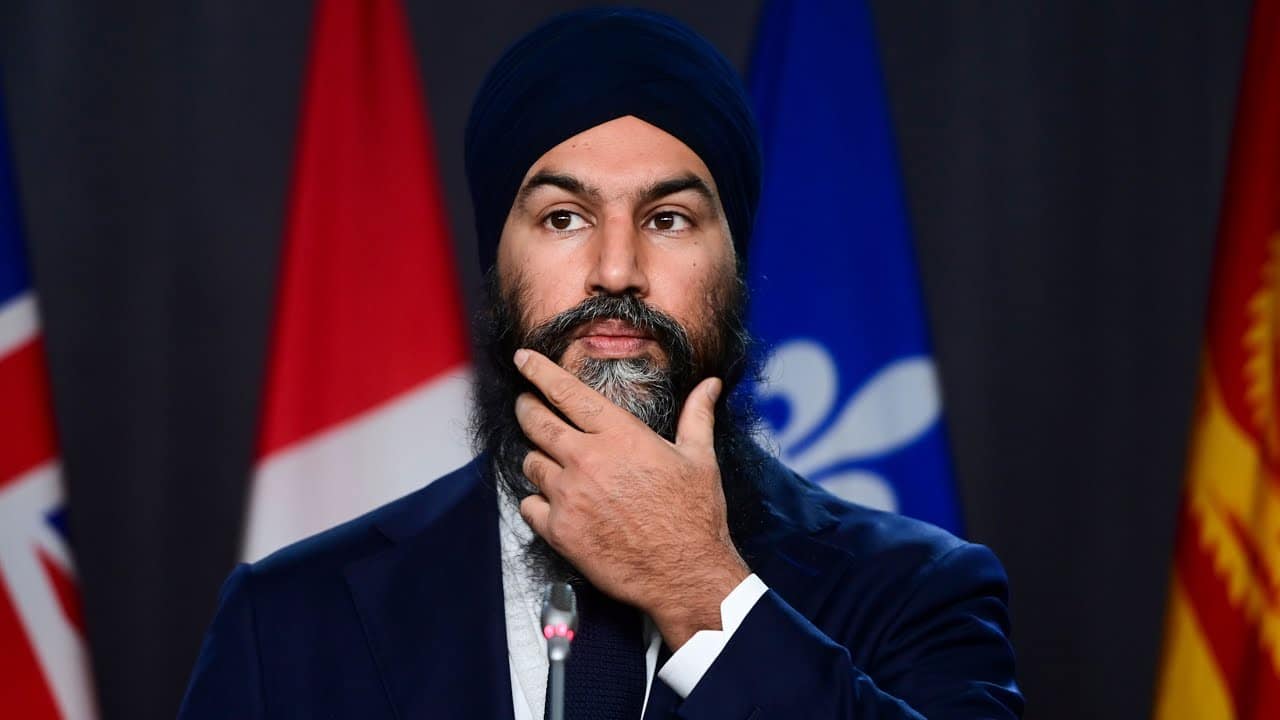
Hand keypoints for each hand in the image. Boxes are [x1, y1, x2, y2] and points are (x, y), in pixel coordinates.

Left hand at [513, 348, 749, 648]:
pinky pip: (528, 505)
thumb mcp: (699, 458)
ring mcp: (569, 497)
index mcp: (620, 436)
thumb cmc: (694, 517)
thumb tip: (709, 386)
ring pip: (530, 463)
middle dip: (527, 408)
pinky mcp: (560, 531)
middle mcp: (587, 461)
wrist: (685, 574)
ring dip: (537, 459)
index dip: (539, 371)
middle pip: (536, 422)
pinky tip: (553, 503)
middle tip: (527, 405)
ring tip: (550, 462)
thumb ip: (696, 416)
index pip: (567, 392)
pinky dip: (536, 502)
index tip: (524, 359)